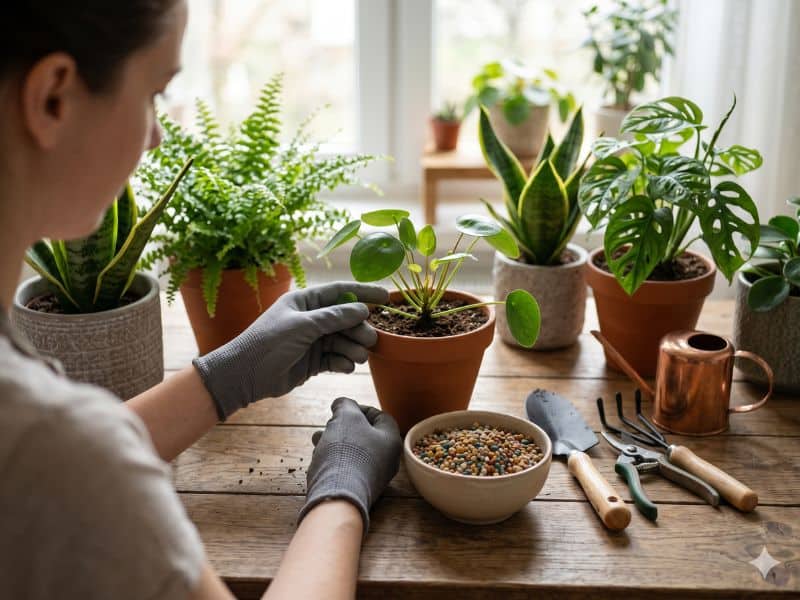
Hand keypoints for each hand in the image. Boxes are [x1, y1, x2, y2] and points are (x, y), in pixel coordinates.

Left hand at [192, 282, 387, 418]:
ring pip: (344, 340)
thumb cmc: (268, 343)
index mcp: (305, 301)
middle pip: (346, 319)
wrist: (245, 375)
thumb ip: (334, 317)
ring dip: (354, 348)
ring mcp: (313, 340)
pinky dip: (343, 362)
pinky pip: (336, 358)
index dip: (364, 293)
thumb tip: (362, 309)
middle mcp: (311, 318)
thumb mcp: (302, 326)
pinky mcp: (313, 362)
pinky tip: (345, 367)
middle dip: (359, 329)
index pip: (341, 292)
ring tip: (358, 358)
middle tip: (369, 340)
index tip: (387, 298)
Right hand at [298, 397, 401, 534]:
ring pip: (354, 451)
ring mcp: (373, 477)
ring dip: (334, 441)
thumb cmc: (346, 451)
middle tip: (328, 423)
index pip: (381, 416)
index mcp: (391, 440)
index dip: (360, 408)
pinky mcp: (358, 489)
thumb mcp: (345, 417)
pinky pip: (347, 468)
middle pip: (366, 434)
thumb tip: (343, 404)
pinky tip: (318, 457)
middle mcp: (387, 459)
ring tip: (316, 438)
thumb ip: (345, 405)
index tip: (342, 409)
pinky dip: (334, 459)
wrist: (338, 496)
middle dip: (343, 426)